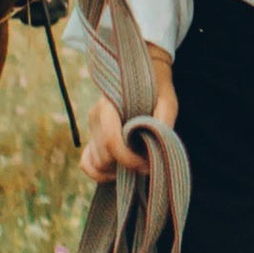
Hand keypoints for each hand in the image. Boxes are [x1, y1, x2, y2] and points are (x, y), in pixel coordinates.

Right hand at [80, 65, 177, 183]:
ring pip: (96, 163)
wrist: (144, 79)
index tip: (146, 164)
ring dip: (116, 171)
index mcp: (109, 106)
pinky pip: (86, 164)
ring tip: (136, 163)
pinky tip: (118, 172)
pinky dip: (100, 173)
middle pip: (104, 157)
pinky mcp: (92, 139)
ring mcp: (91, 129)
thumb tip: (157, 148)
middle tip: (147, 163)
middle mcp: (95, 117)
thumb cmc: (157, 91)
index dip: (128, 159)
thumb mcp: (167, 102)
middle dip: (126, 166)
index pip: (110, 140)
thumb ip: (164, 121)